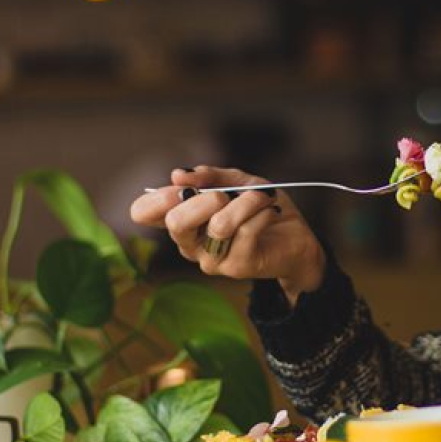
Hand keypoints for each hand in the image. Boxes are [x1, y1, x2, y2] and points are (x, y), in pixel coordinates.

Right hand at [129, 166, 325, 305]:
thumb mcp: (237, 182)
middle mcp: (189, 244)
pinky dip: (262, 212)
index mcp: (182, 220)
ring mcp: (211, 259)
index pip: (143, 213)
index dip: (157, 196)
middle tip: (225, 194)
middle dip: (204, 199)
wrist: (297, 238)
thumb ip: (210, 176)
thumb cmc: (261, 209)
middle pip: (175, 222)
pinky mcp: (237, 267)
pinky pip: (247, 231)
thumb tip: (178, 175)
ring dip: (246, 202)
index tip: (183, 186)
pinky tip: (271, 210)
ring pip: (219, 225)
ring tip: (262, 197)